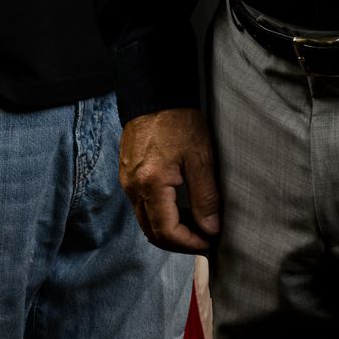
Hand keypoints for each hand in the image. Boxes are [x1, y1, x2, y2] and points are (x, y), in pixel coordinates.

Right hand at [119, 108, 221, 253]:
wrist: (155, 95)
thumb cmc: (179, 120)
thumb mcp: (201, 157)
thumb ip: (205, 196)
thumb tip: (211, 228)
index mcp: (151, 183)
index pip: (167, 231)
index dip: (189, 244)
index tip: (209, 242)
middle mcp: (132, 188)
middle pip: (152, 233)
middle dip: (178, 243)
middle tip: (203, 240)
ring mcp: (127, 182)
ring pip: (145, 222)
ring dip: (169, 231)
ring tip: (195, 227)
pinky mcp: (127, 176)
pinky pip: (141, 207)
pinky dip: (160, 216)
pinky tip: (180, 210)